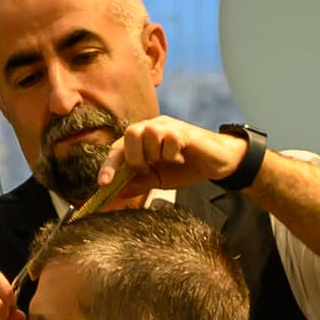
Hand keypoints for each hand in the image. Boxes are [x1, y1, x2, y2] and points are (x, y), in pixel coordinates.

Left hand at [95, 115, 236, 196]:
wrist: (215, 164)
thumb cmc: (184, 168)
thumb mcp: (156, 180)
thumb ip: (136, 183)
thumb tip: (114, 192)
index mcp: (141, 139)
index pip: (118, 149)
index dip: (109, 166)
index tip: (104, 184)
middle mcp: (151, 127)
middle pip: (130, 133)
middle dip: (136, 157)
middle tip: (148, 170)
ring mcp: (168, 126)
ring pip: (149, 134)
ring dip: (156, 155)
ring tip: (168, 161)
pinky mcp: (184, 131)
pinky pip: (170, 139)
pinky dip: (173, 154)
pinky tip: (181, 158)